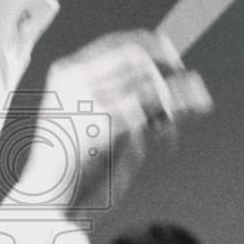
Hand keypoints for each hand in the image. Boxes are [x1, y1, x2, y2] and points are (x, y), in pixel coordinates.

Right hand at [10, 30, 211, 215]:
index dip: (148, 45)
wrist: (45, 198)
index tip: (170, 53)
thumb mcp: (88, 124)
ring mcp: (91, 98)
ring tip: (198, 100)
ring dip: (179, 92)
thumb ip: (118, 103)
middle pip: (135, 58)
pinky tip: (188, 114)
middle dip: (168, 67)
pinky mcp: (109, 121)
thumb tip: (164, 90)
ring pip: (149, 81)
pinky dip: (178, 107)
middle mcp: (76, 80)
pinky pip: (154, 106)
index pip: (113, 44)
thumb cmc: (65, 169)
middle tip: (190, 81)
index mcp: (65, 75)